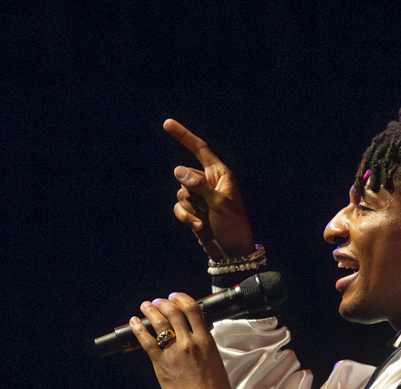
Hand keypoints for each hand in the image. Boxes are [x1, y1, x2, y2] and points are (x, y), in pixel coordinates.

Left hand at [129, 292, 233, 388]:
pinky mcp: (161, 364)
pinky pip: (146, 342)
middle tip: (158, 301)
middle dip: (163, 303)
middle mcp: (189, 342)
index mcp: (206, 340)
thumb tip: (194, 337)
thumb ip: (204, 346)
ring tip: (146, 306)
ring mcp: (174, 352)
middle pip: (173, 312)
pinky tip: (134, 322)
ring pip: (159, 323)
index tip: (174, 297)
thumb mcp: (215, 360)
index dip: (181, 299)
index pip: (192, 309)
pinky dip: (139, 329)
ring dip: (150, 311)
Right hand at [163, 119, 254, 259]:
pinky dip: (186, 218)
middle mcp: (208, 182)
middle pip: (185, 176)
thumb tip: (177, 170)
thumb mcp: (219, 203)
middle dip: (192, 194)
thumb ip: (199, 186)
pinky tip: (199, 228)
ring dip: (191, 209)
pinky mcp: (192, 210)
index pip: (200, 149)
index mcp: (220, 174)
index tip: (167, 124)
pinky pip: (178, 207)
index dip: (184, 136)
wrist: (231, 252)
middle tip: (210, 209)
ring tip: (207, 220)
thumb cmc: (233, 226)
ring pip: (180, 193)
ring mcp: (199, 197)